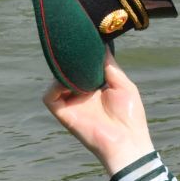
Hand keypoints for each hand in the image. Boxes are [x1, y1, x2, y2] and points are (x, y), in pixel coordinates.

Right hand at [42, 56, 153, 173]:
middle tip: (73, 45)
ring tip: (72, 63)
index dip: (81, 55)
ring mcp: (72, 104)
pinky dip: (53, 87)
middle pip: (67, 72)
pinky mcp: (65, 115)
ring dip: (61, 71)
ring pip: (56, 82)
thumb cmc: (130, 116)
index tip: (83, 39)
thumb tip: (102, 45)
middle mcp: (81, 95)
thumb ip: (110, 66)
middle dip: (68, 59)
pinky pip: (49, 98)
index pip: (82, 67)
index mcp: (96, 88)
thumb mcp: (123, 85)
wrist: (127, 141)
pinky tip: (67, 82)